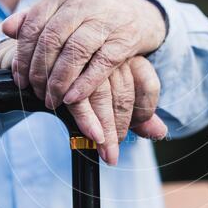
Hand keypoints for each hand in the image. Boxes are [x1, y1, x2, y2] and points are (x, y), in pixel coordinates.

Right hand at [0, 42, 166, 163]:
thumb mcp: (118, 96)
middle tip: (112, 153)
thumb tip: (161, 133)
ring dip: (103, 129)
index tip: (131, 132)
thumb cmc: (88, 81)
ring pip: (103, 98)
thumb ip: (140, 114)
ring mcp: (91, 59)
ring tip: (101, 147)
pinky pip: (80, 99)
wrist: (46, 54)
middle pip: (125, 96)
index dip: (144, 113)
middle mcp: (112, 55)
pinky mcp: (66, 68)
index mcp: (130, 57)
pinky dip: (84, 119)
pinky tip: (90, 134)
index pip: (149, 85)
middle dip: (118, 130)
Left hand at [1, 0, 165, 108]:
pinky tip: (72, 99)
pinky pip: (101, 64)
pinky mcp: (125, 38)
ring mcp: (107, 19)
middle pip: (52, 40)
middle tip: (35, 93)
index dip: (23, 56)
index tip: (19, 79)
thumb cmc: (91, 14)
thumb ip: (34, 18)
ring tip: (52, 100)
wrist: (138, 11)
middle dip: (39, 72)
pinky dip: (84, 84)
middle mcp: (84, 1)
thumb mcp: (62, 9)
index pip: (33, 25)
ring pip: (75, 53)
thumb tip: (5, 28)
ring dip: (59, 81)